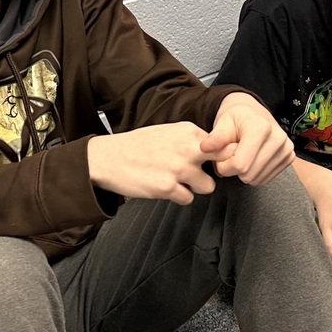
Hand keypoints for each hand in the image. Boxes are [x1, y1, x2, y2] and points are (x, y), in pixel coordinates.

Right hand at [87, 123, 235, 204]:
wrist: (109, 158)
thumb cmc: (137, 146)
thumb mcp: (168, 132)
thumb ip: (191, 140)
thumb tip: (215, 151)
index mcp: (188, 132)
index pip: (222, 145)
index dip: (220, 156)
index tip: (213, 162)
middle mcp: (187, 148)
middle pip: (223, 163)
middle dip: (214, 170)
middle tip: (201, 173)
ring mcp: (179, 169)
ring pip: (208, 186)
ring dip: (195, 187)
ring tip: (178, 181)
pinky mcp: (168, 187)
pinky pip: (188, 199)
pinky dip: (179, 197)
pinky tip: (165, 187)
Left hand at [199, 93, 293, 184]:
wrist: (253, 112)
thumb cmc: (235, 118)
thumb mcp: (222, 123)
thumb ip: (214, 138)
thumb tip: (204, 148)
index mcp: (261, 128)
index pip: (240, 165)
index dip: (225, 166)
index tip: (220, 157)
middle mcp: (278, 138)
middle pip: (249, 175)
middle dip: (233, 170)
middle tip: (230, 156)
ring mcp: (286, 149)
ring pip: (257, 179)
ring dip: (244, 173)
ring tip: (241, 155)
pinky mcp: (289, 157)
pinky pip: (265, 179)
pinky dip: (254, 173)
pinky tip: (251, 159)